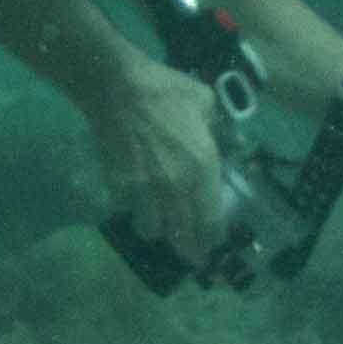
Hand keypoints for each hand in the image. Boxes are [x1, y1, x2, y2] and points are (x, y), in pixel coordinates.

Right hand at [89, 63, 233, 262]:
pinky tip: (133, 204)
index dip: (212, 237)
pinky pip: (127, 210)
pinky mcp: (119, 186)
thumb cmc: (165, 89)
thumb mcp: (205, 101)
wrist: (118, 87)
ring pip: (152, 230)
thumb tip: (224, 134)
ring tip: (159, 228)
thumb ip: (217, 125)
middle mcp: (177, 186)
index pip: (211, 217)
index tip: (212, 245)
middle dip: (189, 249)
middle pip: (183, 234)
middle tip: (191, 256)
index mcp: (203, 167)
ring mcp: (145, 189)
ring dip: (157, 231)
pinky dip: (131, 211)